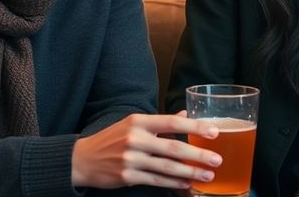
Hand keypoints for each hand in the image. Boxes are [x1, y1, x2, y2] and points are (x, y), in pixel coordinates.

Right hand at [72, 111, 222, 189]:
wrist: (82, 159)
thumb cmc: (111, 139)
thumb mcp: (132, 124)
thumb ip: (159, 122)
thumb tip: (184, 115)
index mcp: (138, 121)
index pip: (171, 122)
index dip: (195, 127)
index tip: (213, 132)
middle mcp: (135, 138)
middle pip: (173, 147)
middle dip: (198, 155)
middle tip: (216, 160)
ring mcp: (130, 159)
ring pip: (167, 167)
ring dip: (190, 173)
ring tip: (207, 175)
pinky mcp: (127, 176)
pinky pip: (156, 181)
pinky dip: (174, 184)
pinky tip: (187, 184)